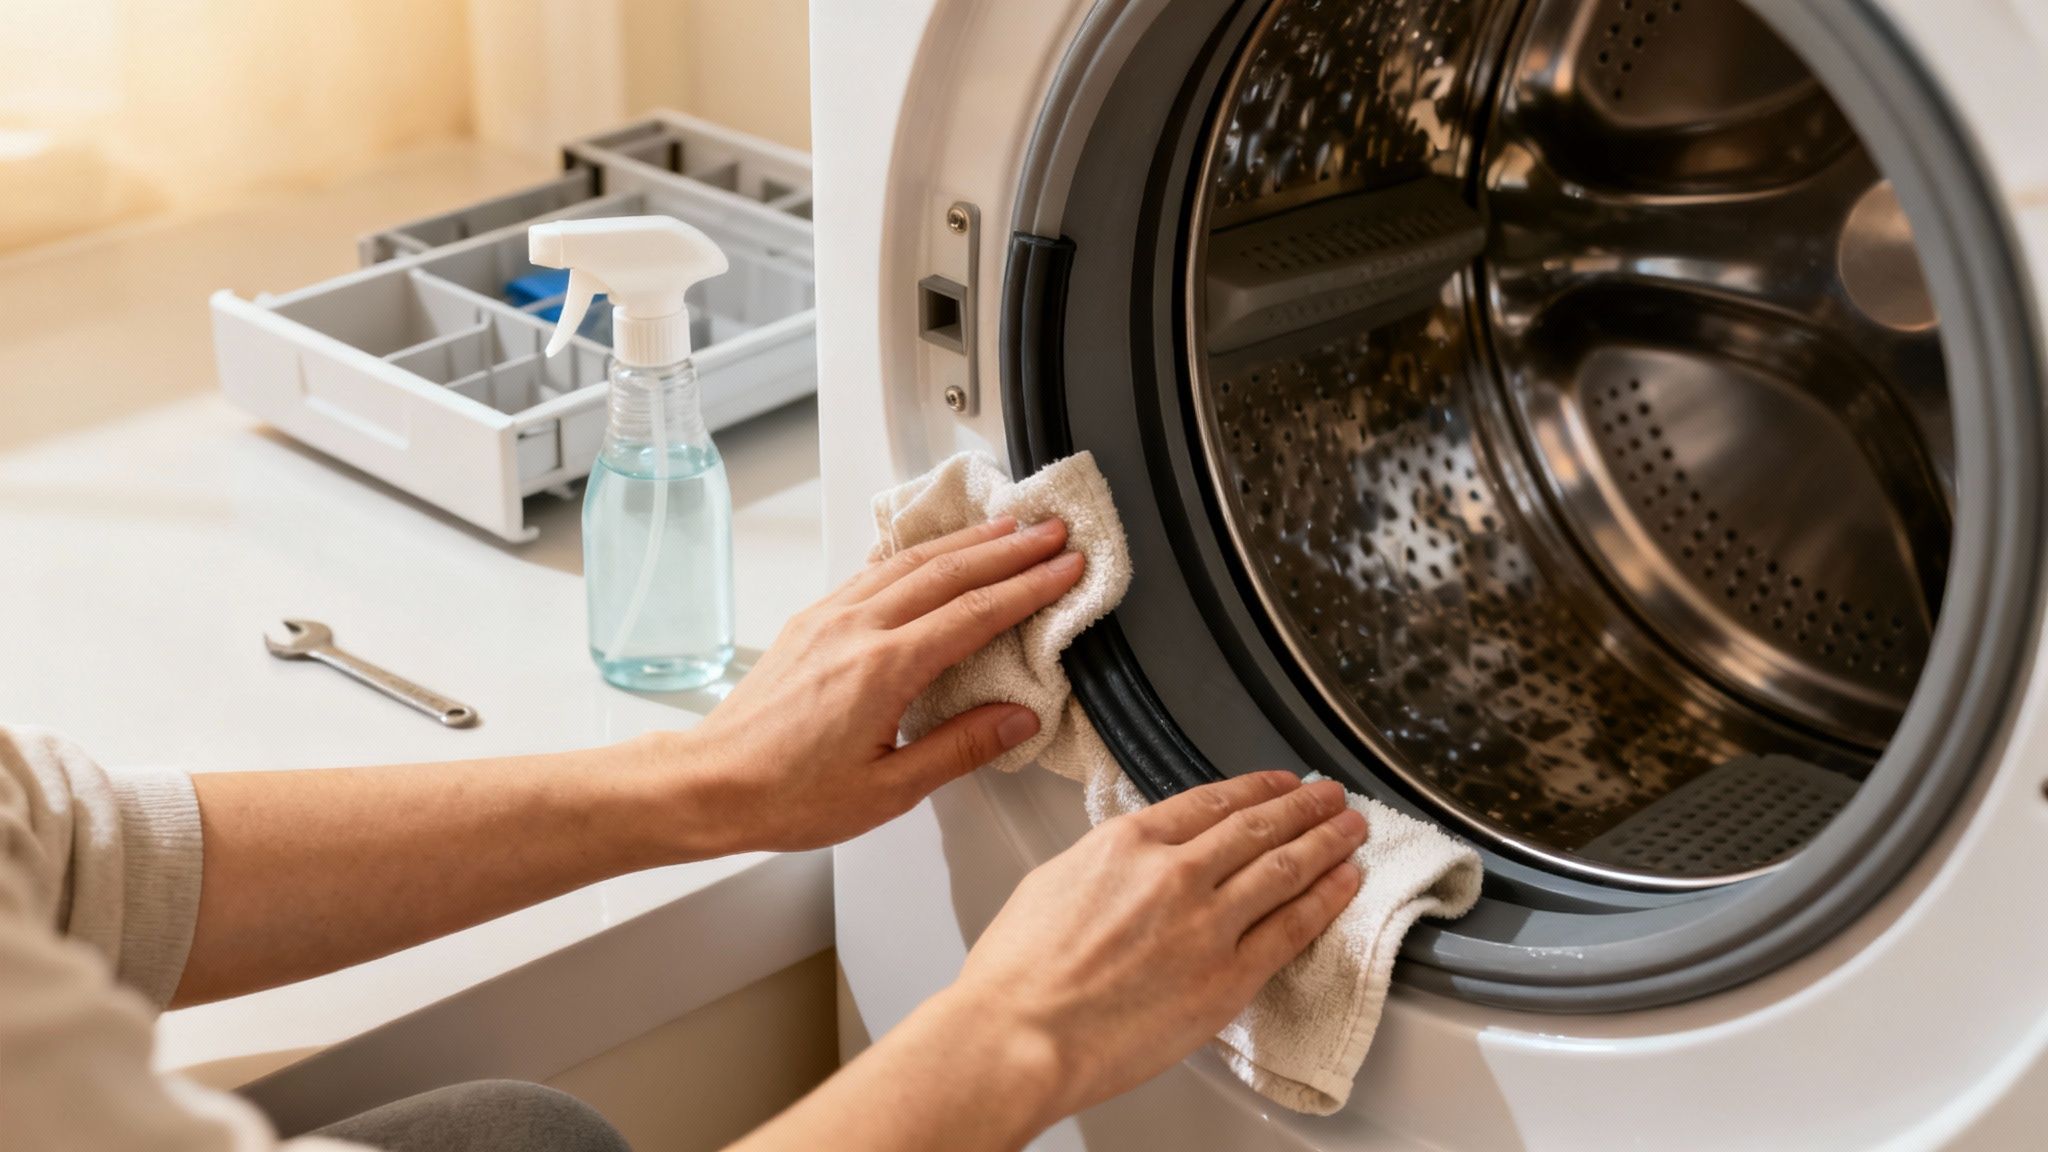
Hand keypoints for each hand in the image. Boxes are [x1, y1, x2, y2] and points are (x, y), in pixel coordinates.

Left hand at [666, 515, 1083, 853]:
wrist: (709, 784)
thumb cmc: (787, 795)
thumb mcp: (888, 790)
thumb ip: (960, 748)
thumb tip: (1018, 718)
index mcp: (882, 669)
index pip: (974, 614)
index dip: (1028, 587)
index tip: (1064, 567)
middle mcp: (856, 629)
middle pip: (948, 571)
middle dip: (1008, 548)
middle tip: (1051, 532)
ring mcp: (829, 617)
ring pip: (909, 561)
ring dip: (965, 540)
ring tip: (1006, 527)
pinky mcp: (811, 620)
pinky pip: (873, 569)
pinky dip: (915, 552)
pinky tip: (930, 548)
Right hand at [940, 772, 1366, 1126]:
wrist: (1020, 1033)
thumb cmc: (1019, 973)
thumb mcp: (1053, 882)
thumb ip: (1106, 864)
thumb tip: (1130, 861)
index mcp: (1128, 843)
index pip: (1210, 801)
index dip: (1255, 788)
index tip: (1279, 784)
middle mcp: (1175, 873)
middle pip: (1258, 826)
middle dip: (1303, 806)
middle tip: (1330, 795)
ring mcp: (1208, 924)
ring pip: (1285, 868)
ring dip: (1327, 841)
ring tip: (1351, 829)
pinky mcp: (1228, 977)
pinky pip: (1293, 927)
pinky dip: (1326, 900)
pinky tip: (1345, 883)